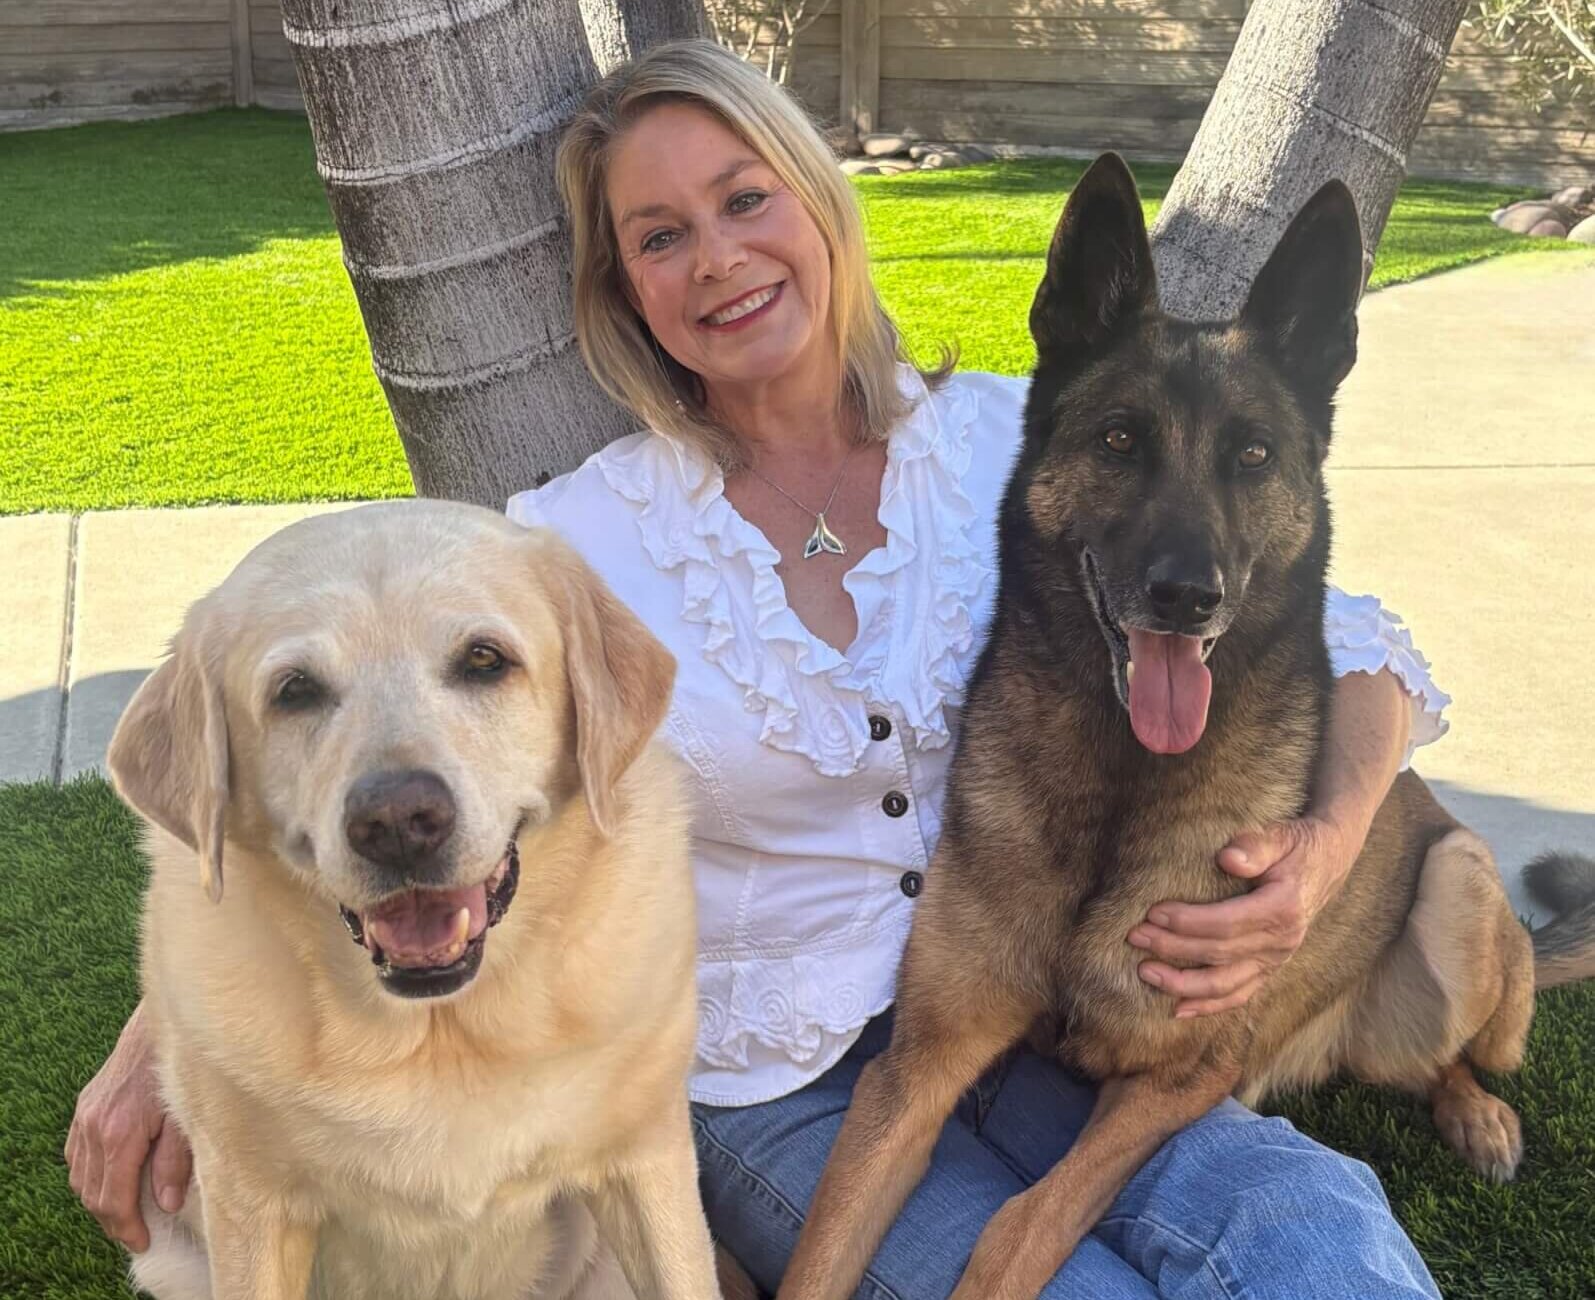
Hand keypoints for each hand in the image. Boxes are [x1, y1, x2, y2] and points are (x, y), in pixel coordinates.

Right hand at [64, 1004, 190, 1252]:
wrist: (162, 1024)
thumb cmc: (181, 1068)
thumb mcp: (187, 1118)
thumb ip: (175, 1163)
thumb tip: (165, 1204)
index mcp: (120, 1134)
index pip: (114, 1199)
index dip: (126, 1227)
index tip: (143, 1241)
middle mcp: (94, 1128)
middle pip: (93, 1193)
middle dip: (113, 1220)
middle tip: (136, 1233)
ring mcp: (85, 1116)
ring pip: (81, 1176)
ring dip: (99, 1198)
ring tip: (126, 1210)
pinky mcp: (85, 1105)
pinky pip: (76, 1153)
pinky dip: (89, 1173)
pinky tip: (110, 1178)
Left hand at [1127, 815, 1361, 1018]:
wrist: (1326, 863)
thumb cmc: (1295, 846)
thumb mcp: (1280, 836)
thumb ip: (1255, 846)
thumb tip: (1228, 857)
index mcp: (1283, 909)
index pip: (1227, 922)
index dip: (1188, 921)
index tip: (1152, 912)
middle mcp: (1281, 942)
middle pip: (1219, 954)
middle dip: (1172, 948)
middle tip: (1135, 937)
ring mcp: (1276, 960)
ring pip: (1225, 984)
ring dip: (1182, 984)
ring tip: (1145, 972)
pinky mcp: (1269, 968)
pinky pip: (1238, 995)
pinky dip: (1208, 1005)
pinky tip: (1177, 1009)